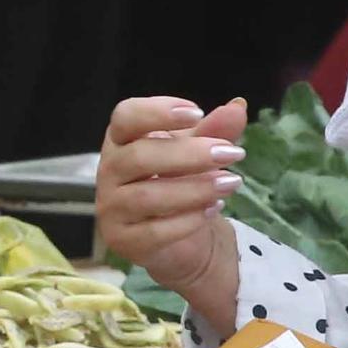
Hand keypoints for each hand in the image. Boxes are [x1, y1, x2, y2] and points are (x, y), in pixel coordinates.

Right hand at [97, 96, 243, 329]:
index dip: (157, 111)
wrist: (179, 236)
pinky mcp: (122, 240)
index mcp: (122, 139)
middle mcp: (109, 170)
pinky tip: (212, 209)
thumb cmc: (181, 181)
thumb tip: (238, 107)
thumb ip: (215, 130)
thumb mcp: (200, 152)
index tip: (197, 112)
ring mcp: (111, 207)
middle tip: (231, 154)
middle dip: (189, 154)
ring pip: (147, 196)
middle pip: (138, 156)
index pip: (125, 116)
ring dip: (195, 189)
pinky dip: (188, 220)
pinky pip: (154, 231)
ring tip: (231, 183)